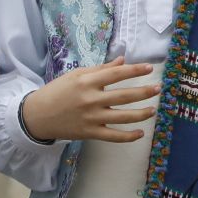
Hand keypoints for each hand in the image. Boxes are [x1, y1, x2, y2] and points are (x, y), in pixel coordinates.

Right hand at [18, 56, 157, 142]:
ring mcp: (92, 118)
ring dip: (141, 114)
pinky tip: (140, 133)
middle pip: (124, 96)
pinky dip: (129, 136)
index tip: (150, 68)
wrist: (38, 116)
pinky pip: (114, 136)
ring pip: (123, 117)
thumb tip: (123, 61)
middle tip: (158, 89)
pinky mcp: (90, 133)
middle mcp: (91, 99)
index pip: (116, 74)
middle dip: (144, 92)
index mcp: (87, 81)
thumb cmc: (58, 91)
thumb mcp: (76, 75)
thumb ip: (101, 70)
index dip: (135, 71)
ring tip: (153, 110)